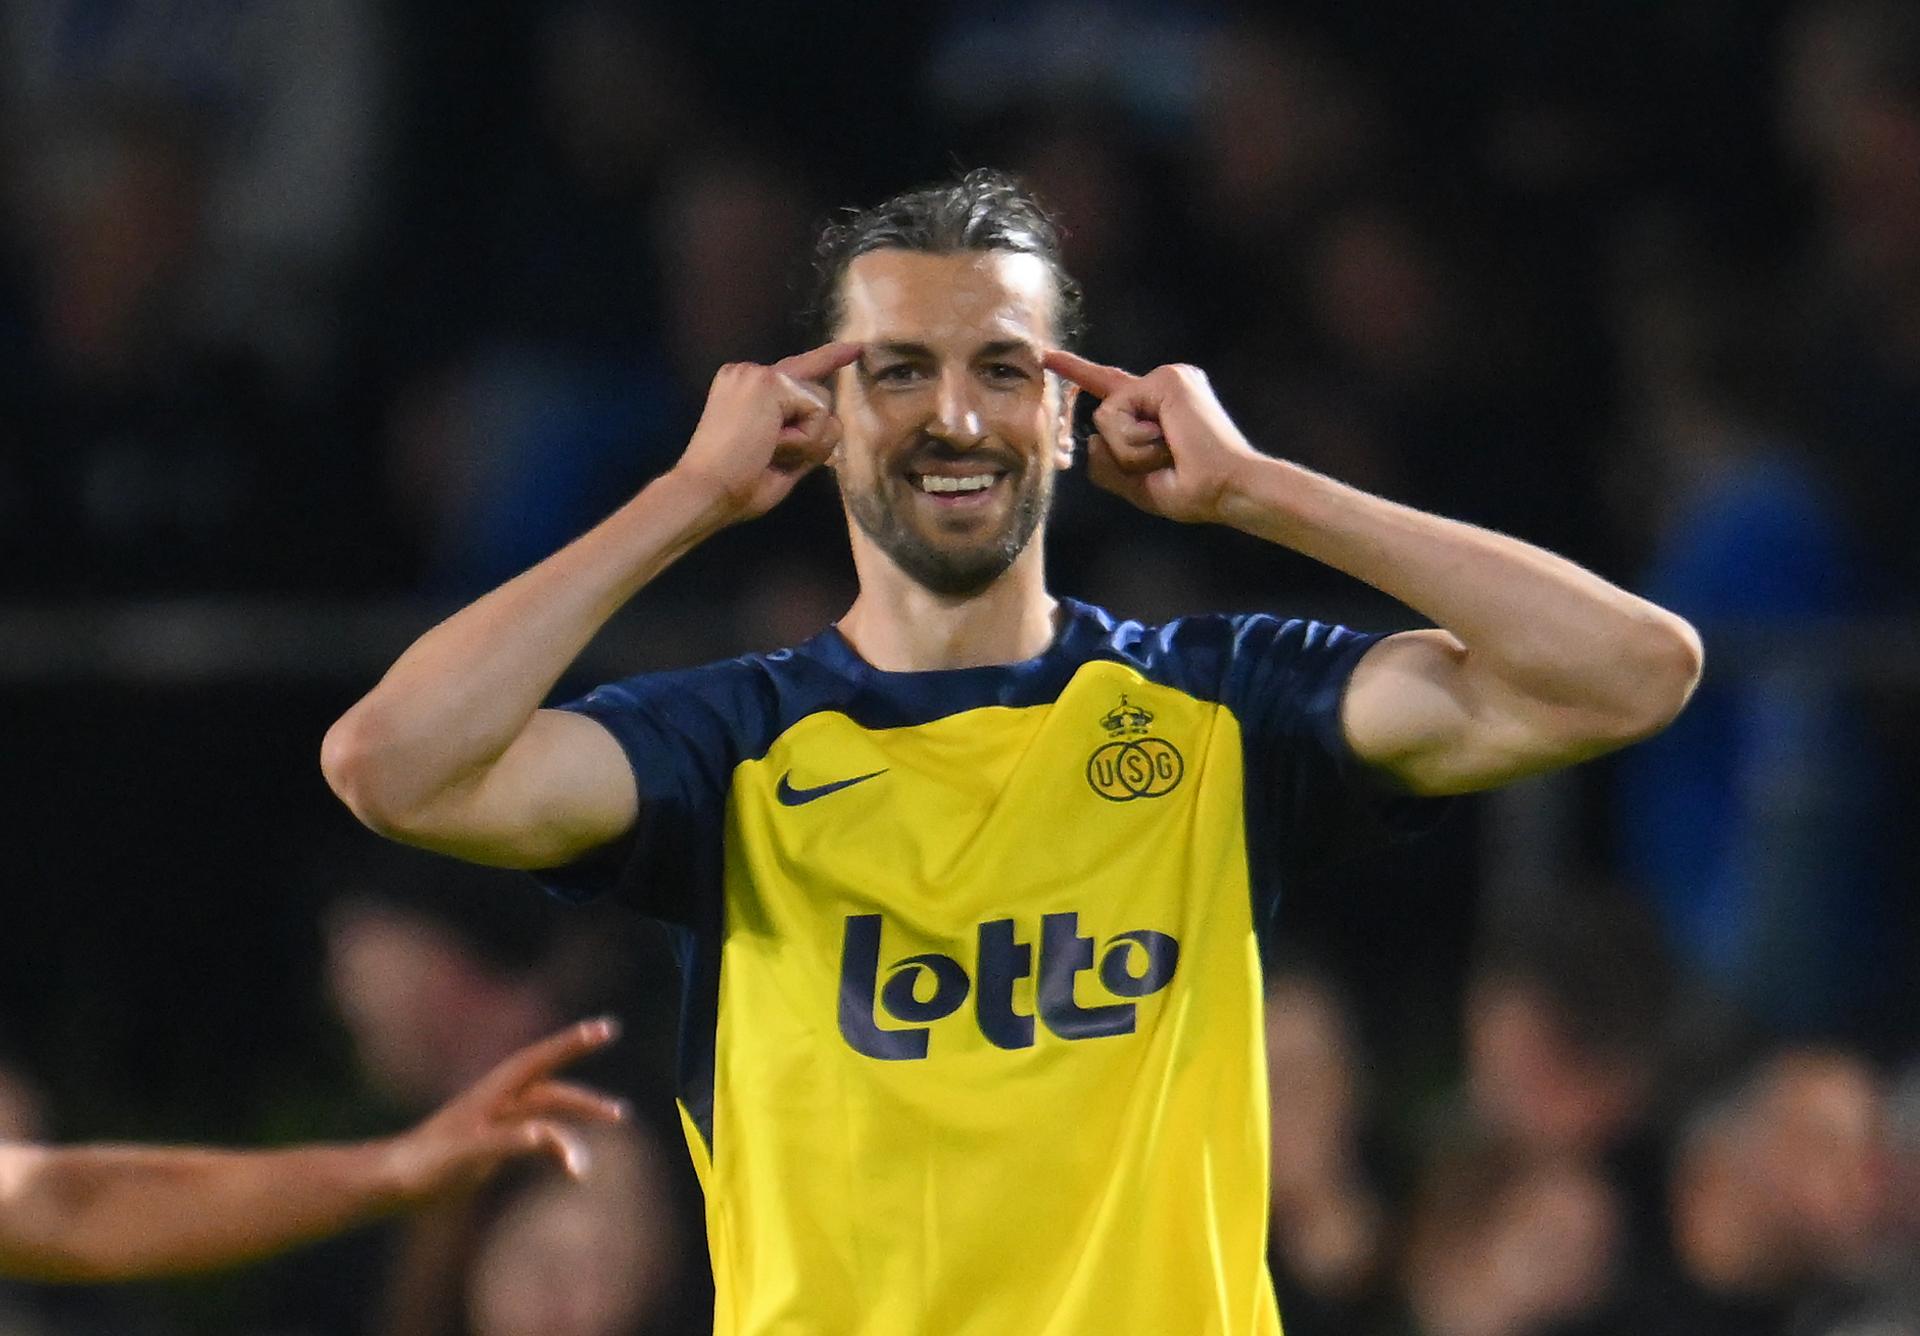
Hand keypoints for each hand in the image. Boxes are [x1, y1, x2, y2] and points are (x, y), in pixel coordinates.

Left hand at [381, 1018, 628, 1203]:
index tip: (606, 1028)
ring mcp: (492, 1123)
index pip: (541, 1060)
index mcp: (492, 1095)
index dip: (574, 1043)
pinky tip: (564, 1163)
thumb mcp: (467, 1157)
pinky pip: (531, 1140)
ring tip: (588, 1170)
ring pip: (543, 1120)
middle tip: (620, 1115)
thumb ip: (508, 1143)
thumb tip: (549, 1136)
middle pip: (551, 1093)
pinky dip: (552, 1148)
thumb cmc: (424, 1167)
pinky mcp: (486, 1146)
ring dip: (570, 1136)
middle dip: (586, 1103)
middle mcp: (496, 1103)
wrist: (388, 1183)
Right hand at [670, 342, 862, 521]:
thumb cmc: (736, 486)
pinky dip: (804, 439)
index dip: (829, 358)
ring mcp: (758, 373)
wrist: (706, 490)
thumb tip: (834, 422)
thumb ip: (805, 435)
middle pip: (817, 394)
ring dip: (806, 440)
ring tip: (767, 450)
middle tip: (768, 456)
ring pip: (821, 404)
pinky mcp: (770, 382)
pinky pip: (818, 413)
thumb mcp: (780, 458)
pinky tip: (771, 444)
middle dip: (810, 435)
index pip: (797, 370)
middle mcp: (748, 372)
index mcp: (745, 387)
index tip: (856, 347)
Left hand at [1043, 351, 1261, 524]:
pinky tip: (1167, 440)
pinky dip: (1134, 440)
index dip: (1078, 371)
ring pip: (1106, 416)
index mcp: (1159, 408)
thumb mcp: (1137, 485)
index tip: (1049, 356)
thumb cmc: (1194, 491)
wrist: (1228, 489)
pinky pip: (1116, 412)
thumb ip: (1107, 466)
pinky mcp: (1167, 379)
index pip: (1110, 387)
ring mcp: (1166, 379)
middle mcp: (1162, 387)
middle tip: (1169, 460)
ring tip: (1168, 451)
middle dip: (1124, 453)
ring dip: (1129, 450)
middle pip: (1105, 417)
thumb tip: (1093, 441)